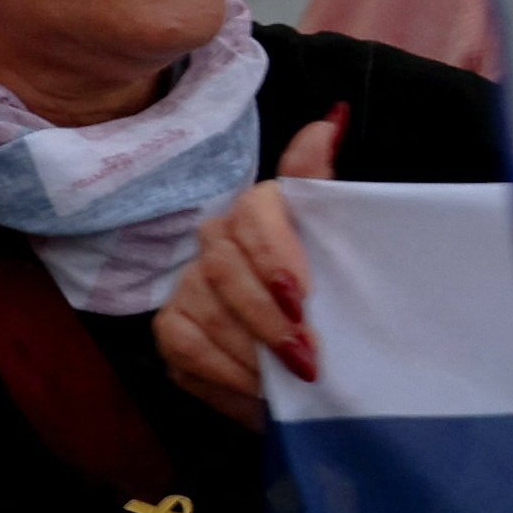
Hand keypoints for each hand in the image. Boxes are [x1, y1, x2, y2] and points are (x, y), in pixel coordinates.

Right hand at [157, 112, 338, 426]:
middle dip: (268, 318)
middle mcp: (213, 243)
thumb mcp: (341, 245)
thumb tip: (332, 119)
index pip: (255, 211)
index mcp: (257, 213)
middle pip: (226, 269)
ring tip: (292, 380)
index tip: (304, 296)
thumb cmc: (330, 297)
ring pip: (207, 313)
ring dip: (253, 353)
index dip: (275, 253)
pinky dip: (227, 376)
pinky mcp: (171, 330)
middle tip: (307, 355)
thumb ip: (323, 185)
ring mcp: (187, 286)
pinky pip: (187, 351)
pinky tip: (260, 393)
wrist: (315, 361)